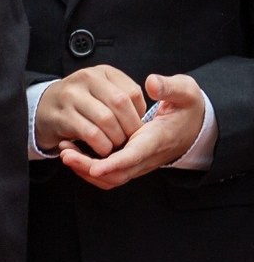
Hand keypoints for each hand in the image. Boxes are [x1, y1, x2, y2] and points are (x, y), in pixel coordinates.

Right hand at [35, 65, 145, 158]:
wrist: (46, 108)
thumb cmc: (83, 103)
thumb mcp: (104, 90)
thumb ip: (125, 96)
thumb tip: (143, 118)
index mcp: (103, 72)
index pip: (132, 92)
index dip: (139, 114)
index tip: (134, 125)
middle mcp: (86, 78)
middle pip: (120, 104)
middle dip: (130, 127)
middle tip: (129, 140)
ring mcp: (70, 95)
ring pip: (106, 119)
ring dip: (116, 138)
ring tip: (116, 145)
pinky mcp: (60, 115)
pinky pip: (90, 133)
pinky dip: (101, 145)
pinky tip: (102, 149)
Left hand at [62, 72, 206, 190]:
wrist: (197, 127)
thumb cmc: (188, 109)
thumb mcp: (186, 92)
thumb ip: (170, 87)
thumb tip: (152, 83)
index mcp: (158, 139)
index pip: (135, 155)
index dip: (113, 163)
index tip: (93, 167)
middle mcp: (147, 157)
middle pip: (117, 173)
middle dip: (88, 167)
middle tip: (65, 153)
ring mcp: (139, 163)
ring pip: (111, 178)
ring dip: (85, 169)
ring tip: (64, 151)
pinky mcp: (131, 163)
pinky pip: (109, 175)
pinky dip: (89, 169)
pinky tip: (73, 150)